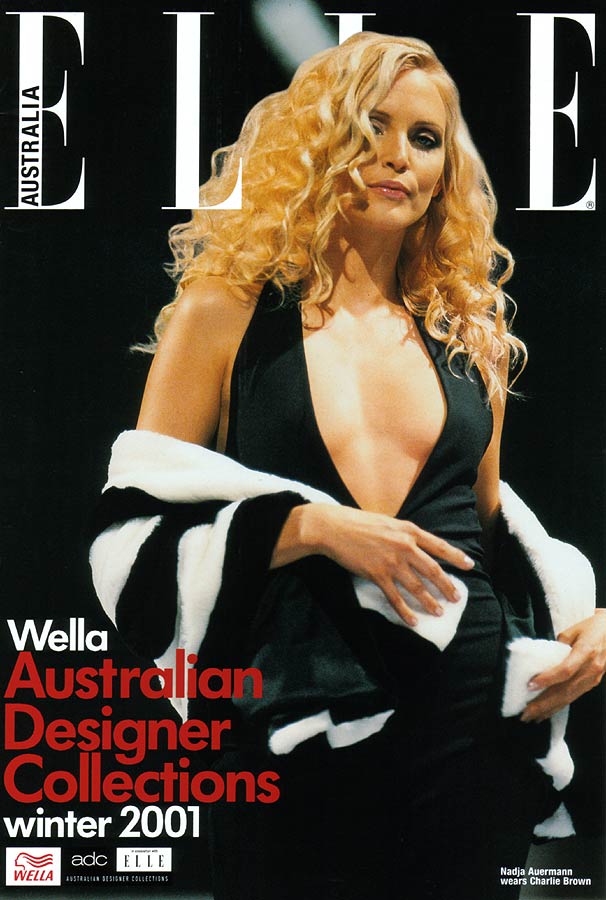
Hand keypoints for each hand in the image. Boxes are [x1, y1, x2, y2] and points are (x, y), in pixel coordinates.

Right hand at [305, 503, 473, 625]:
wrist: (334, 528)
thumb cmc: (358, 522)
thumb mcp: (388, 522)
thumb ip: (404, 534)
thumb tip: (416, 547)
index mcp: (408, 531)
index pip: (439, 546)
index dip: (456, 557)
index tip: (470, 566)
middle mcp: (404, 546)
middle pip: (432, 570)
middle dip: (447, 586)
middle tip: (456, 598)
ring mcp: (391, 561)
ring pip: (417, 586)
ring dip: (430, 602)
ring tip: (439, 612)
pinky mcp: (377, 574)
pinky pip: (395, 597)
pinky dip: (405, 611)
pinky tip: (413, 620)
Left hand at [521, 610, 605, 722]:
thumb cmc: (592, 628)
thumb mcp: (573, 630)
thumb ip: (558, 645)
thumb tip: (542, 659)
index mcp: (586, 651)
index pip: (566, 670)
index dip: (548, 679)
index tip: (530, 685)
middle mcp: (591, 668)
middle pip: (565, 690)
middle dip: (544, 703)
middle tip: (525, 712)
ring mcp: (593, 678)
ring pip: (569, 697)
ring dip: (549, 709)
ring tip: (532, 716)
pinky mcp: (592, 683)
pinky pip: (574, 696)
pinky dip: (559, 706)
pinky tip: (547, 712)